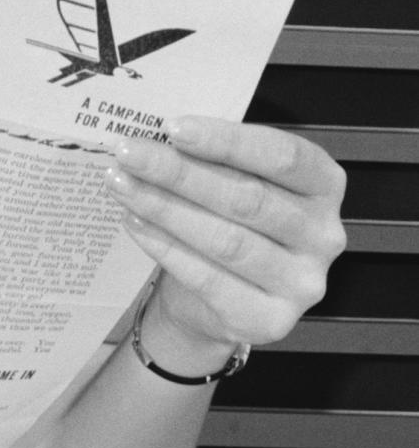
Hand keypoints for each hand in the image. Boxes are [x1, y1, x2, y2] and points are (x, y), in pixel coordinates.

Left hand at [105, 117, 346, 368]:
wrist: (218, 303)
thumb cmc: (230, 225)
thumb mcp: (236, 182)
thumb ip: (216, 160)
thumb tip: (159, 136)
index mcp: (325, 187)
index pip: (284, 156)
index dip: (227, 140)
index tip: (173, 127)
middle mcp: (324, 236)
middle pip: (247, 198)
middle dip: (180, 172)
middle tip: (129, 153)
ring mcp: (301, 283)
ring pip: (225, 240)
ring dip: (165, 208)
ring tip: (122, 184)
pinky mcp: (268, 320)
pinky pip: (208, 279)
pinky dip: (165, 247)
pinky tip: (134, 223)